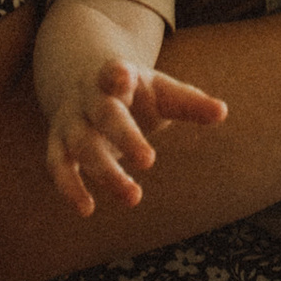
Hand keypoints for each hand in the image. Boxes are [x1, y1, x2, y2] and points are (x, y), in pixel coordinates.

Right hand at [44, 53, 228, 219]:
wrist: (85, 82)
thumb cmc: (134, 92)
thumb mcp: (161, 91)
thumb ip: (189, 103)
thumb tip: (223, 111)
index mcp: (115, 76)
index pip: (112, 71)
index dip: (116, 73)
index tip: (122, 76)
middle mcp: (88, 97)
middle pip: (102, 114)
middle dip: (124, 136)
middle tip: (149, 161)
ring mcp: (70, 120)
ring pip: (81, 145)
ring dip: (104, 172)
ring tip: (133, 196)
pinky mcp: (58, 144)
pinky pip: (57, 166)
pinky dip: (69, 187)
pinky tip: (87, 209)